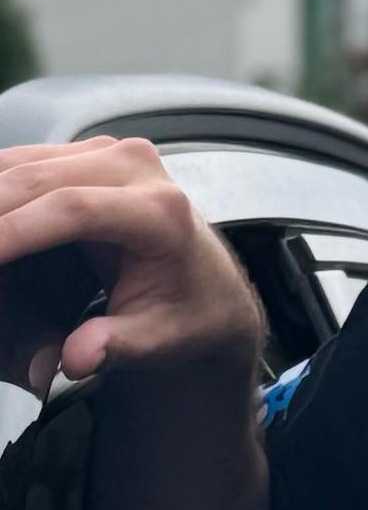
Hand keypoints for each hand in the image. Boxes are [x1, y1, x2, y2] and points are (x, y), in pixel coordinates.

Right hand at [0, 138, 262, 395]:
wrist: (206, 286)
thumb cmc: (184, 314)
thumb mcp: (159, 339)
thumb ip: (117, 345)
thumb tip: (80, 356)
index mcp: (159, 210)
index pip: (71, 209)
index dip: (10, 234)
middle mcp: (136, 167)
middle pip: (34, 179)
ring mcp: (108, 153)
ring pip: (16, 165)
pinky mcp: (83, 155)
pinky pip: (17, 165)